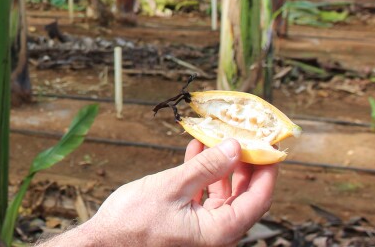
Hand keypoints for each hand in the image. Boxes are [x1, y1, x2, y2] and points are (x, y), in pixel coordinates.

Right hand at [42, 138, 277, 246]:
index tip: (270, 147)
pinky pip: (204, 197)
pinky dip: (203, 174)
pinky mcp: (187, 224)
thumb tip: (234, 148)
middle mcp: (215, 234)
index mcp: (218, 232)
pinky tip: (195, 150)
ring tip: (216, 138)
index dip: (267, 172)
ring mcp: (201, 230)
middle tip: (246, 137)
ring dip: (221, 166)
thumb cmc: (132, 221)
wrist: (103, 242)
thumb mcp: (171, 187)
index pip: (257, 200)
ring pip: (224, 195)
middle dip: (245, 165)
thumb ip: (206, 168)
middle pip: (244, 197)